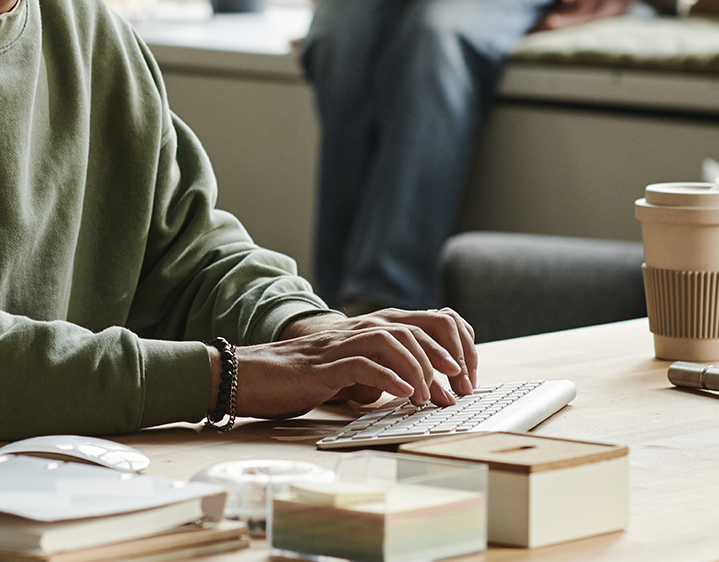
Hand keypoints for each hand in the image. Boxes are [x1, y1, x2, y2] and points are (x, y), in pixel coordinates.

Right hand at [211, 309, 477, 418]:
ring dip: (422, 370)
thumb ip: (378, 371)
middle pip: (419, 327)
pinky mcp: (325, 364)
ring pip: (396, 341)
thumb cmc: (300, 377)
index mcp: (371, 328)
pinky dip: (390, 379)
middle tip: (459, 390)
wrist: (251, 374)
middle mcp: (361, 328)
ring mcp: (343, 344)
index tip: (466, 377)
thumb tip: (411, 388)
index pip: (428, 321)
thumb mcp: (350, 371)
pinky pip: (365, 364)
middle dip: (447, 359)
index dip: (456, 345)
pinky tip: (405, 396)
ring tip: (433, 396)